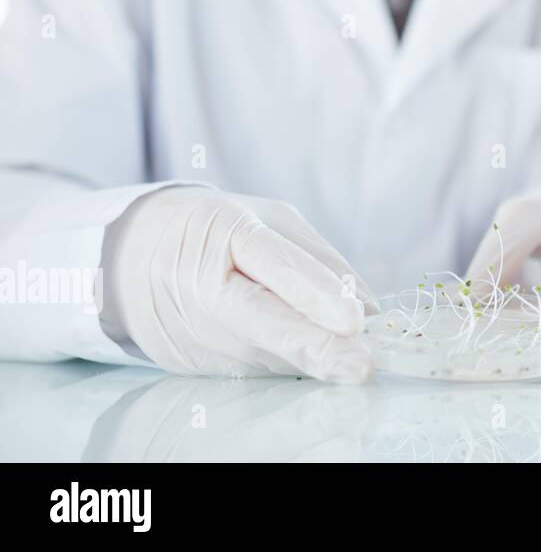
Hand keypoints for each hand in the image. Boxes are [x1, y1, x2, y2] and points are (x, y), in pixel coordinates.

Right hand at [101, 187, 375, 382]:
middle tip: (361, 366)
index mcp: (221, 232)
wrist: (126, 255)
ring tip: (349, 360)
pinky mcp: (186, 362)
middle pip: (266, 324)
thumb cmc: (212, 229)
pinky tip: (307, 357)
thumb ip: (319, 259)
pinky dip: (285, 363)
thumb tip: (368, 306)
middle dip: (318, 348)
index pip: (275, 265)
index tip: (356, 319)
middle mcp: (200, 286)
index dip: (316, 294)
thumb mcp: (267, 219)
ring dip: (310, 360)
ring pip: (265, 354)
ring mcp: (190, 330)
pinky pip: (250, 367)